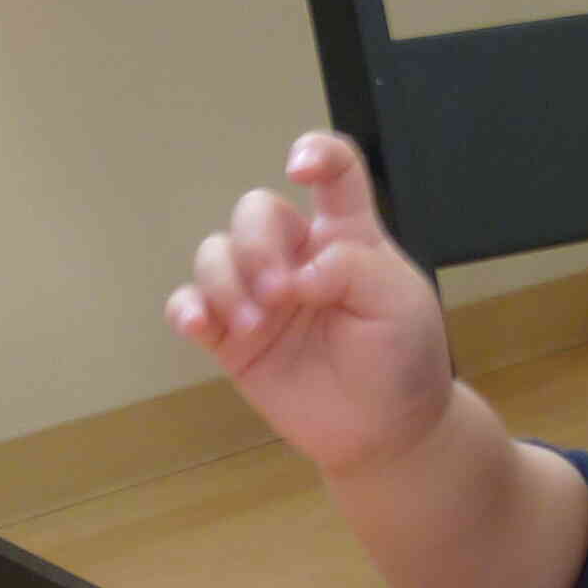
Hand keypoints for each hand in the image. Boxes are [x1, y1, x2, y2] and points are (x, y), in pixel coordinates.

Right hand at [166, 132, 457, 477]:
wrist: (382, 433)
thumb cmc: (401, 360)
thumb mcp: (400, 305)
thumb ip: (354, 270)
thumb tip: (300, 271)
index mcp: (346, 236)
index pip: (334, 174)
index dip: (316, 154)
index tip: (299, 168)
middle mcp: (297, 254)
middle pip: (255, 211)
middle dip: (256, 245)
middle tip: (279, 294)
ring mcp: (259, 294)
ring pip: (215, 253)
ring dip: (225, 281)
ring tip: (251, 325)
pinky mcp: (230, 337)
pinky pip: (190, 305)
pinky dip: (186, 309)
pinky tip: (199, 326)